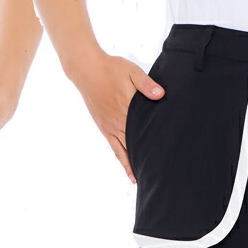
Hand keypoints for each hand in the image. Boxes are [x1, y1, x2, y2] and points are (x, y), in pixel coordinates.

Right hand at [70, 52, 162, 182]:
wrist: (87, 70)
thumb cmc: (111, 69)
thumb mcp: (132, 72)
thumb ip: (147, 84)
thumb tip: (161, 95)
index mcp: (126, 110)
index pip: (141, 133)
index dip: (150, 146)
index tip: (160, 159)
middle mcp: (116, 122)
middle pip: (131, 146)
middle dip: (141, 161)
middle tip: (153, 175)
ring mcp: (108, 126)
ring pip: (121, 150)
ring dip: (129, 164)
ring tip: (137, 178)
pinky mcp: (103, 126)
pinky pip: (113, 146)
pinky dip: (120, 157)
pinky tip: (125, 164)